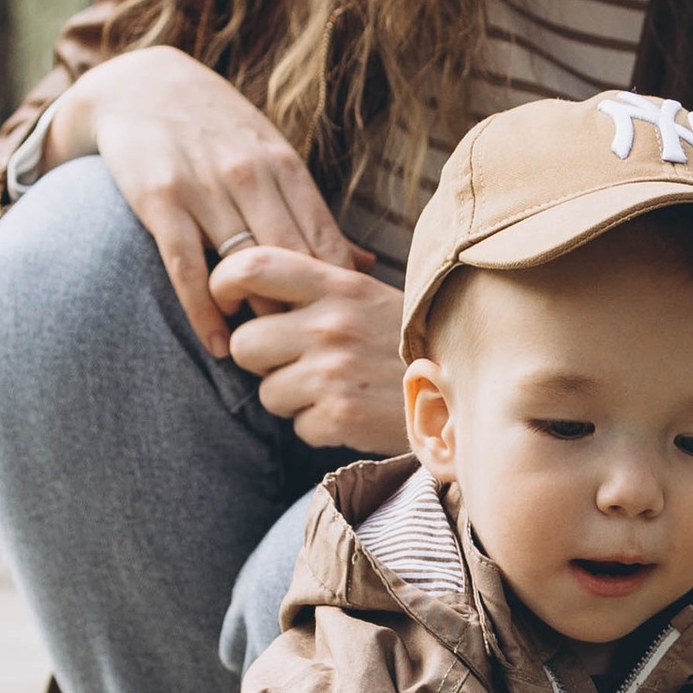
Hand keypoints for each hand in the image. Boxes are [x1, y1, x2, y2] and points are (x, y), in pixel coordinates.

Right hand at [55, 46, 364, 364]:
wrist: (139, 85)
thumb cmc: (217, 132)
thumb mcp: (272, 157)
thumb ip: (312, 214)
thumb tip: (366, 265)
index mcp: (285, 167)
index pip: (325, 243)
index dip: (336, 296)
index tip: (341, 333)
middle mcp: (250, 175)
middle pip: (292, 261)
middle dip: (304, 313)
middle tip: (312, 359)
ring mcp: (205, 187)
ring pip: (244, 268)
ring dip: (258, 319)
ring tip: (269, 360)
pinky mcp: (162, 199)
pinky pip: (188, 267)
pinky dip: (204, 311)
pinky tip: (217, 343)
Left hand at [214, 244, 408, 453]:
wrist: (468, 390)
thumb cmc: (408, 342)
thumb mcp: (368, 296)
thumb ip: (316, 286)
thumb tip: (252, 280)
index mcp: (335, 284)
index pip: (251, 265)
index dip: (224, 284)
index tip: (229, 302)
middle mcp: (329, 324)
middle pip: (245, 343)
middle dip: (262, 361)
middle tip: (296, 363)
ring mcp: (333, 372)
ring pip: (267, 394)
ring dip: (293, 399)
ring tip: (334, 390)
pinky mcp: (341, 416)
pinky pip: (298, 427)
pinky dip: (320, 428)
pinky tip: (353, 413)